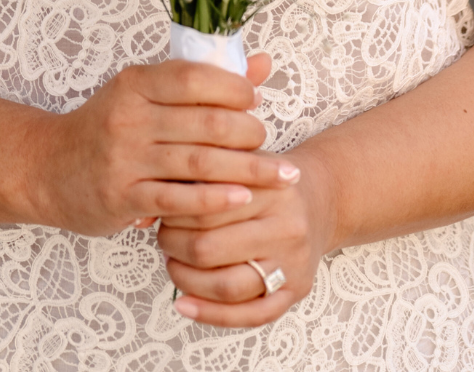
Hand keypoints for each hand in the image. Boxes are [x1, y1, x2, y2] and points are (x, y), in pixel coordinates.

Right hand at [27, 55, 302, 237]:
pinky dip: (215, 201)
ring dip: (247, 170)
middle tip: (269, 142)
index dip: (234, 88)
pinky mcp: (123, 197)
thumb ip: (203, 81)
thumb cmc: (106, 127)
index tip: (254, 101)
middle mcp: (130, 116)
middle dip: (249, 133)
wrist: (45, 167)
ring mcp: (125, 158)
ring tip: (278, 175)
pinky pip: (178, 200)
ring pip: (200, 163)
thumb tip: (262, 62)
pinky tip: (242, 200)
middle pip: (206, 122)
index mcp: (136, 83)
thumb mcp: (144, 94)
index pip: (195, 77)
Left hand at [157, 92, 337, 327]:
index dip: (172, 212)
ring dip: (187, 280)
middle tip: (164, 238)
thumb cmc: (267, 177)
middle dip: (175, 247)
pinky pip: (252, 315)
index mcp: (268, 188)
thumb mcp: (241, 158)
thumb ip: (203, 170)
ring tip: (173, 266)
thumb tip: (152, 195)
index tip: (160, 208)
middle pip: (210, 249)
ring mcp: (293, 263)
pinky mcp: (297, 291)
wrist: (321, 195)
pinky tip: (183, 305)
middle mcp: (285, 227)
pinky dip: (211, 315)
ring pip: (228, 286)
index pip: (204, 208)